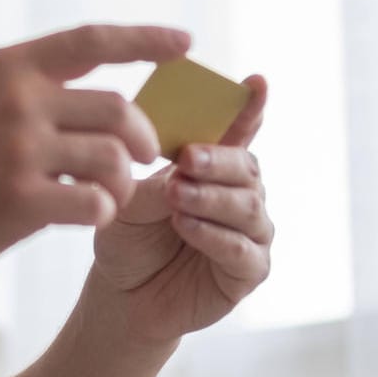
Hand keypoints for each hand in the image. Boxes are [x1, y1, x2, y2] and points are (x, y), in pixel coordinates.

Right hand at [0, 24, 188, 276]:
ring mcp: (17, 148)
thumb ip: (34, 93)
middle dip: (143, 137)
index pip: (93, 40)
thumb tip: (112, 104)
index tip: (187, 42)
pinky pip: (97, 203)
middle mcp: (16, 99)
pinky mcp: (20, 199)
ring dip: (124, 182)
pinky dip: (103, 212)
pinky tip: (86, 216)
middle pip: (119, 107)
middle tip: (143, 156)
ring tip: (108, 195)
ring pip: (115, 158)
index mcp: (8, 67)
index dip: (146, 39)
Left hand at [87, 75, 271, 346]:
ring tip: (177, 197)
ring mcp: (250, 233)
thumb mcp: (129, 201)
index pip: (240, 131)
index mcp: (215, 167)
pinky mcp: (249, 272)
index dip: (251, 106)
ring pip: (249, 206)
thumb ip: (155, 181)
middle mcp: (241, 194)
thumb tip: (180, 166)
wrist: (121, 294)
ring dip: (212, 198)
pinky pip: (243, 250)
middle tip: (187, 158)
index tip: (256, 82)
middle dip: (218, 160)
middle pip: (247, 166)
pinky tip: (186, 227)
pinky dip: (214, 236)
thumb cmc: (128, 237)